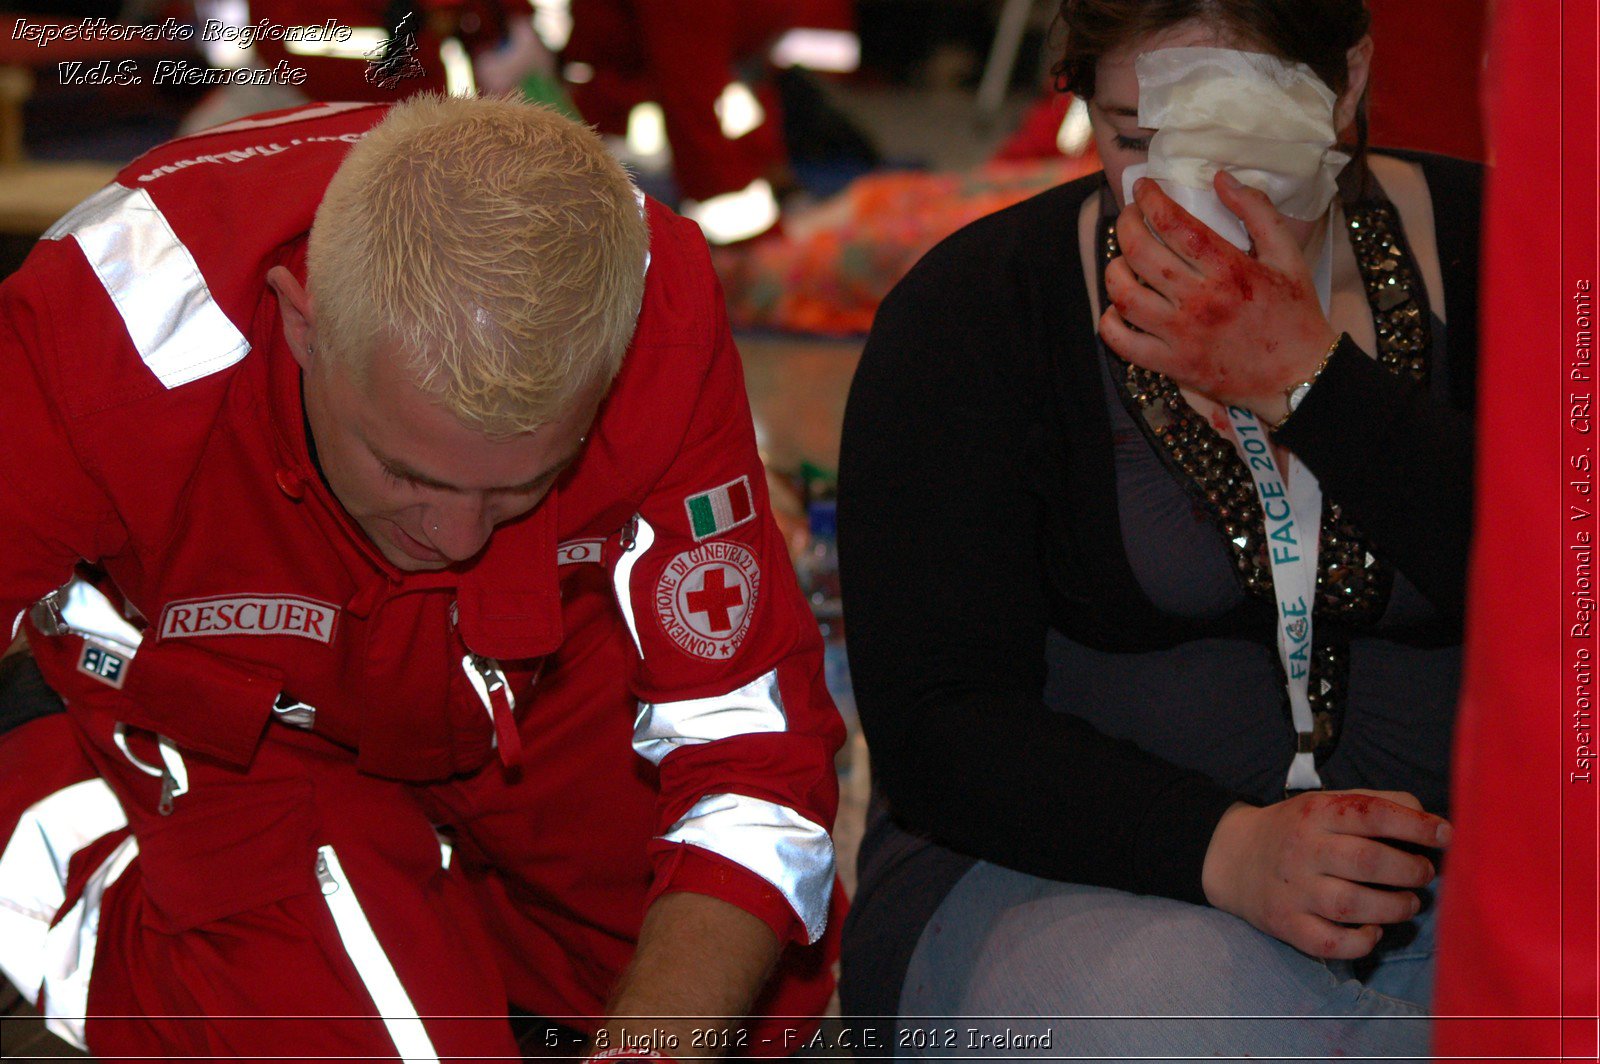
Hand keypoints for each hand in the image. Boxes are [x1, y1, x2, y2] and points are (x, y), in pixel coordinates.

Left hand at [1099, 171, 1337, 421]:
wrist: (1300, 377)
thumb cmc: (1295, 314)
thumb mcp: (1288, 255)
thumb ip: (1257, 211)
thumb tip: (1221, 178)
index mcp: (1229, 270)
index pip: (1174, 224)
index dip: (1150, 200)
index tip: (1143, 187)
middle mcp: (1200, 301)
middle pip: (1141, 253)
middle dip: (1126, 225)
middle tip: (1129, 216)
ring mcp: (1182, 335)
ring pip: (1124, 295)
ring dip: (1114, 270)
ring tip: (1121, 260)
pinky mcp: (1172, 365)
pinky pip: (1123, 343)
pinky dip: (1110, 323)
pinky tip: (1117, 307)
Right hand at [1201, 789, 1450, 959]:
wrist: (1231, 857)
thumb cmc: (1295, 829)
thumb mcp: (1325, 803)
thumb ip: (1375, 804)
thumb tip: (1432, 823)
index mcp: (1315, 813)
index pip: (1371, 813)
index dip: (1416, 825)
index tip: (1446, 835)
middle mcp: (1302, 850)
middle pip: (1368, 861)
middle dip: (1411, 870)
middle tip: (1424, 873)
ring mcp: (1293, 890)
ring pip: (1353, 905)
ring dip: (1395, 907)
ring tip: (1409, 903)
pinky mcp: (1286, 924)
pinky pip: (1330, 942)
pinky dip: (1362, 941)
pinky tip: (1373, 930)